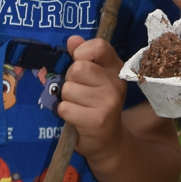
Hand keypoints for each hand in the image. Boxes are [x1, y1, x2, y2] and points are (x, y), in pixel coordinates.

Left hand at [57, 35, 128, 156]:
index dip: (82, 52)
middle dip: (70, 80)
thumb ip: (82, 56)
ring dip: (67, 99)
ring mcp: (108, 102)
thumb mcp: (93, 78)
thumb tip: (72, 40)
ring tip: (79, 106)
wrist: (108, 141)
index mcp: (116, 68)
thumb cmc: (96, 104)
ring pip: (68, 89)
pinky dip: (65, 113)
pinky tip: (77, 118)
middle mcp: (116, 83)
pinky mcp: (96, 121)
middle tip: (79, 92)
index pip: (98, 46)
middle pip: (77, 68)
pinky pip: (65, 108)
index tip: (79, 62)